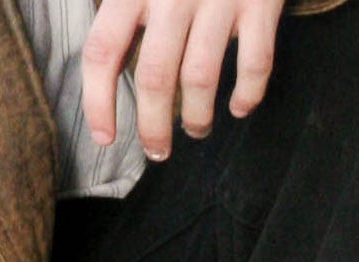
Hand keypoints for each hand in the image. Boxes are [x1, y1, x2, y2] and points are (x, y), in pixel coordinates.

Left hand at [83, 0, 285, 160]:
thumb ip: (122, 5)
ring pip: (199, 77)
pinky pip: (255, 61)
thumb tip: (104, 57)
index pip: (102, 51)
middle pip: (152, 76)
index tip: (105, 136)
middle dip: (152, 126)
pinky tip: (239, 107)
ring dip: (197, 118)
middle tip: (157, 150)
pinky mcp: (260, 0)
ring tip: (196, 131)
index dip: (98, 102)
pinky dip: (247, 94)